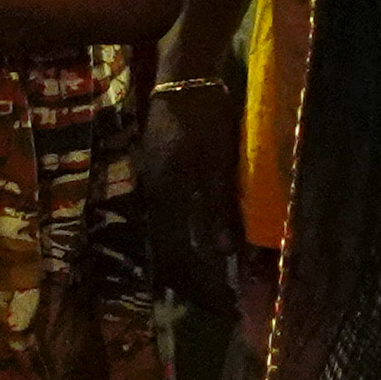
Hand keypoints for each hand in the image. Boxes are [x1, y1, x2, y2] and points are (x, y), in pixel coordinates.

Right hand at [136, 64, 247, 299]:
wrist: (183, 72)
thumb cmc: (204, 113)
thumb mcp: (218, 160)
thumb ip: (218, 206)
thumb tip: (222, 255)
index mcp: (164, 199)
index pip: (178, 260)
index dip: (203, 287)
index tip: (228, 307)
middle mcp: (152, 200)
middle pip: (169, 257)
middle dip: (197, 284)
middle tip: (225, 303)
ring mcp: (152, 188)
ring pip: (169, 242)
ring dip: (193, 267)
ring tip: (218, 283)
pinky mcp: (159, 177)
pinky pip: (171, 224)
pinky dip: (189, 243)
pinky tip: (207, 248)